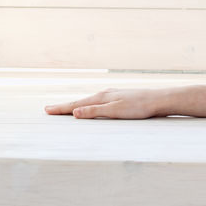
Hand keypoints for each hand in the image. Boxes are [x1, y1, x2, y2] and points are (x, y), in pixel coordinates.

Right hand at [44, 86, 166, 118]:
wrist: (158, 100)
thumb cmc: (138, 107)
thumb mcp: (115, 111)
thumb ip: (95, 111)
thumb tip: (75, 111)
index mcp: (102, 97)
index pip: (76, 105)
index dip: (61, 108)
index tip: (47, 110)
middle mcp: (105, 94)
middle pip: (80, 101)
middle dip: (65, 106)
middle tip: (49, 109)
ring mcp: (112, 95)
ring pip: (89, 101)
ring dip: (76, 105)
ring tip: (66, 108)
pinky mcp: (119, 98)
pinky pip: (97, 102)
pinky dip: (88, 104)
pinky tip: (91, 106)